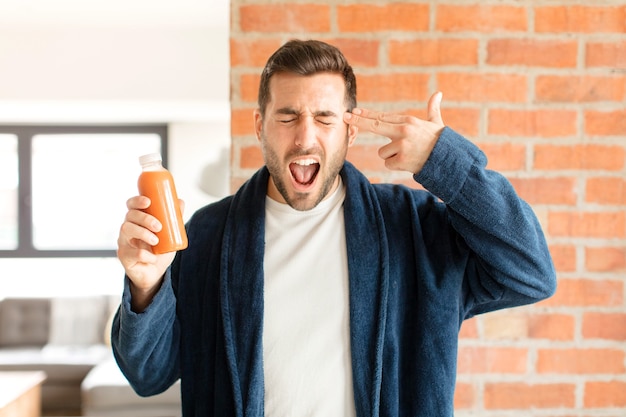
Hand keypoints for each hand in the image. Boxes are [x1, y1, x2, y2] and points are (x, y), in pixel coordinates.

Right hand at [117, 196, 182, 310]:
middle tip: (159, 226)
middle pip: (129, 216)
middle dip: (144, 218)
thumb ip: (175, 219)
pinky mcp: (124, 256)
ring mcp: (123, 242)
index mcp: (137, 220)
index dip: (137, 201)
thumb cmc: (160, 250)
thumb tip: (181, 201)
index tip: (148, 202)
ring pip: (126, 230)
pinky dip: (145, 255)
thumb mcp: (170, 234)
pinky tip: (153, 258)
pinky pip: (132, 252)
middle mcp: (127, 228)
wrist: (155, 273)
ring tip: (156, 241)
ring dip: (143, 233)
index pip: (131, 205)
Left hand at [343, 91, 444, 173]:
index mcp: (408, 121)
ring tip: (408, 155)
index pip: (382, 117)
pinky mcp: (401, 160)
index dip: (367, 115)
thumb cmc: (441, 142)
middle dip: (358, 121)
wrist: (449, 160)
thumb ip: (433, 109)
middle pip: (375, 126)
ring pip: (383, 152)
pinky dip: (396, 165)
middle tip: (345, 116)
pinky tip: (408, 163)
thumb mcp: (436, 123)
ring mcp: (402, 145)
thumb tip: (438, 93)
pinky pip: (388, 163)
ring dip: (391, 156)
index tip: (354, 111)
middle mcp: (403, 131)